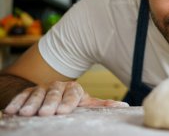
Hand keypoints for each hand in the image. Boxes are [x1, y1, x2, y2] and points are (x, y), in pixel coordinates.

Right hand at [4, 81, 128, 115]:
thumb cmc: (73, 101)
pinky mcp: (29, 92)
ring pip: (37, 93)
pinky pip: (22, 95)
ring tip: (25, 113)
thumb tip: (125, 106)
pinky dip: (17, 102)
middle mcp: (58, 87)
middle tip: (44, 113)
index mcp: (74, 89)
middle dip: (49, 103)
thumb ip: (101, 105)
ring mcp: (43, 88)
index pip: (72, 94)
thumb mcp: (87, 103)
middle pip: (53, 93)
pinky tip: (11, 111)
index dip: (68, 102)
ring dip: (31, 103)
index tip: (63, 111)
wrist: (55, 95)